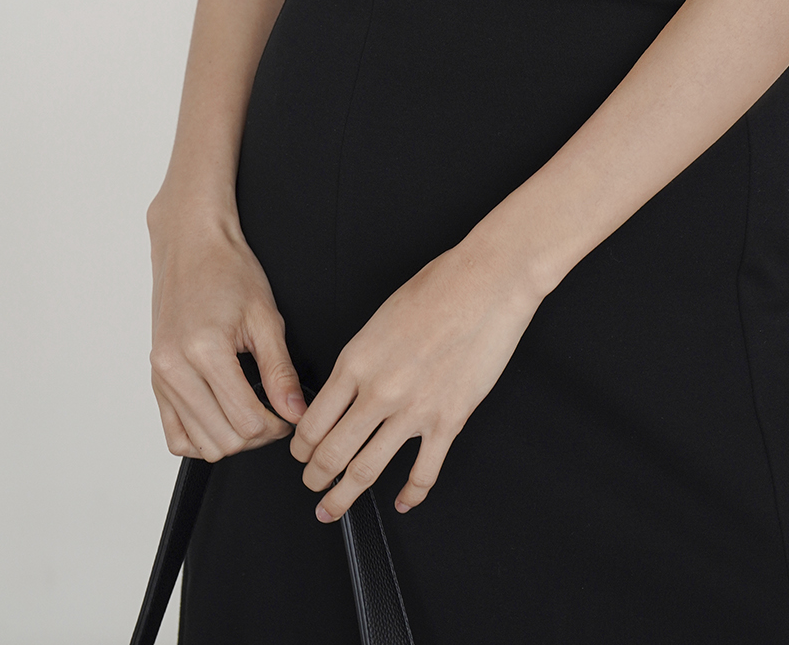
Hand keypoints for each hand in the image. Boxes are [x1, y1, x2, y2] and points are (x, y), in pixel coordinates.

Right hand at [148, 199, 306, 459]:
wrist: (192, 246)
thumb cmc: (227, 270)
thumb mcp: (266, 317)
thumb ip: (281, 371)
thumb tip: (295, 411)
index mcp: (204, 350)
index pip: (246, 420)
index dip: (277, 426)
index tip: (289, 414)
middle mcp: (174, 368)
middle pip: (223, 439)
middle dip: (257, 436)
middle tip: (276, 415)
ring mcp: (161, 376)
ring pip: (199, 444)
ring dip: (231, 440)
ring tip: (252, 415)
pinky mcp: (155, 380)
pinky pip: (174, 435)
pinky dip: (200, 439)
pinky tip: (222, 419)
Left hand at [291, 235, 541, 518]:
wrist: (488, 282)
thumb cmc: (438, 287)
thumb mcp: (380, 317)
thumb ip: (360, 358)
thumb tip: (345, 390)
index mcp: (356, 360)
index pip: (313, 421)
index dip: (300, 446)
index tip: (301, 453)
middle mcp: (379, 390)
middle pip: (331, 453)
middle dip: (315, 478)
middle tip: (312, 486)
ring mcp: (414, 410)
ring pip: (366, 471)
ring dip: (344, 496)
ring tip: (332, 508)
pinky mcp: (449, 420)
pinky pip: (423, 472)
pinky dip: (411, 494)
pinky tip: (403, 500)